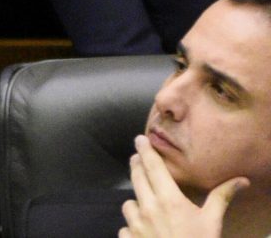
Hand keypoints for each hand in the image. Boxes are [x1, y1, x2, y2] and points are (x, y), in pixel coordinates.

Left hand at [119, 135, 247, 237]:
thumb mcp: (212, 222)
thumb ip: (221, 197)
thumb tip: (241, 179)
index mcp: (168, 200)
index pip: (153, 167)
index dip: (145, 151)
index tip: (140, 138)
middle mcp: (147, 208)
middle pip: (136, 178)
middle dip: (136, 166)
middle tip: (137, 157)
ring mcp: (135, 225)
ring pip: (128, 204)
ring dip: (136, 202)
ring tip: (146, 205)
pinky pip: (125, 227)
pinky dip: (132, 228)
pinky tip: (142, 232)